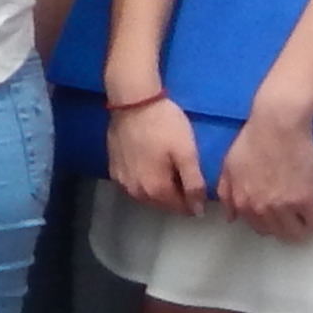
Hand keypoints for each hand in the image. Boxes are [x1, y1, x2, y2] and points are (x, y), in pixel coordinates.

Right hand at [105, 94, 207, 217]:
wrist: (132, 101)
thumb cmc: (164, 125)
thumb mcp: (187, 153)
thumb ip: (194, 184)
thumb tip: (198, 211)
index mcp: (156, 190)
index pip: (180, 208)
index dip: (194, 200)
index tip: (199, 185)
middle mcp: (136, 192)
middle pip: (162, 203)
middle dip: (175, 196)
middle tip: (185, 177)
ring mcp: (121, 180)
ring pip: (146, 195)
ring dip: (159, 189)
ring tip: (168, 171)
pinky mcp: (113, 168)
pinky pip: (132, 184)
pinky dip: (143, 181)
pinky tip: (148, 166)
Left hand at [212, 103, 312, 239]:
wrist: (277, 124)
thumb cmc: (254, 138)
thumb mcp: (229, 166)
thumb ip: (227, 193)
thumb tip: (231, 217)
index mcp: (241, 201)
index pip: (257, 227)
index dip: (271, 221)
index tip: (280, 213)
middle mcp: (259, 208)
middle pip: (279, 233)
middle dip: (288, 226)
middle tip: (297, 213)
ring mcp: (282, 206)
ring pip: (299, 233)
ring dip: (306, 226)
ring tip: (311, 213)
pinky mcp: (305, 200)